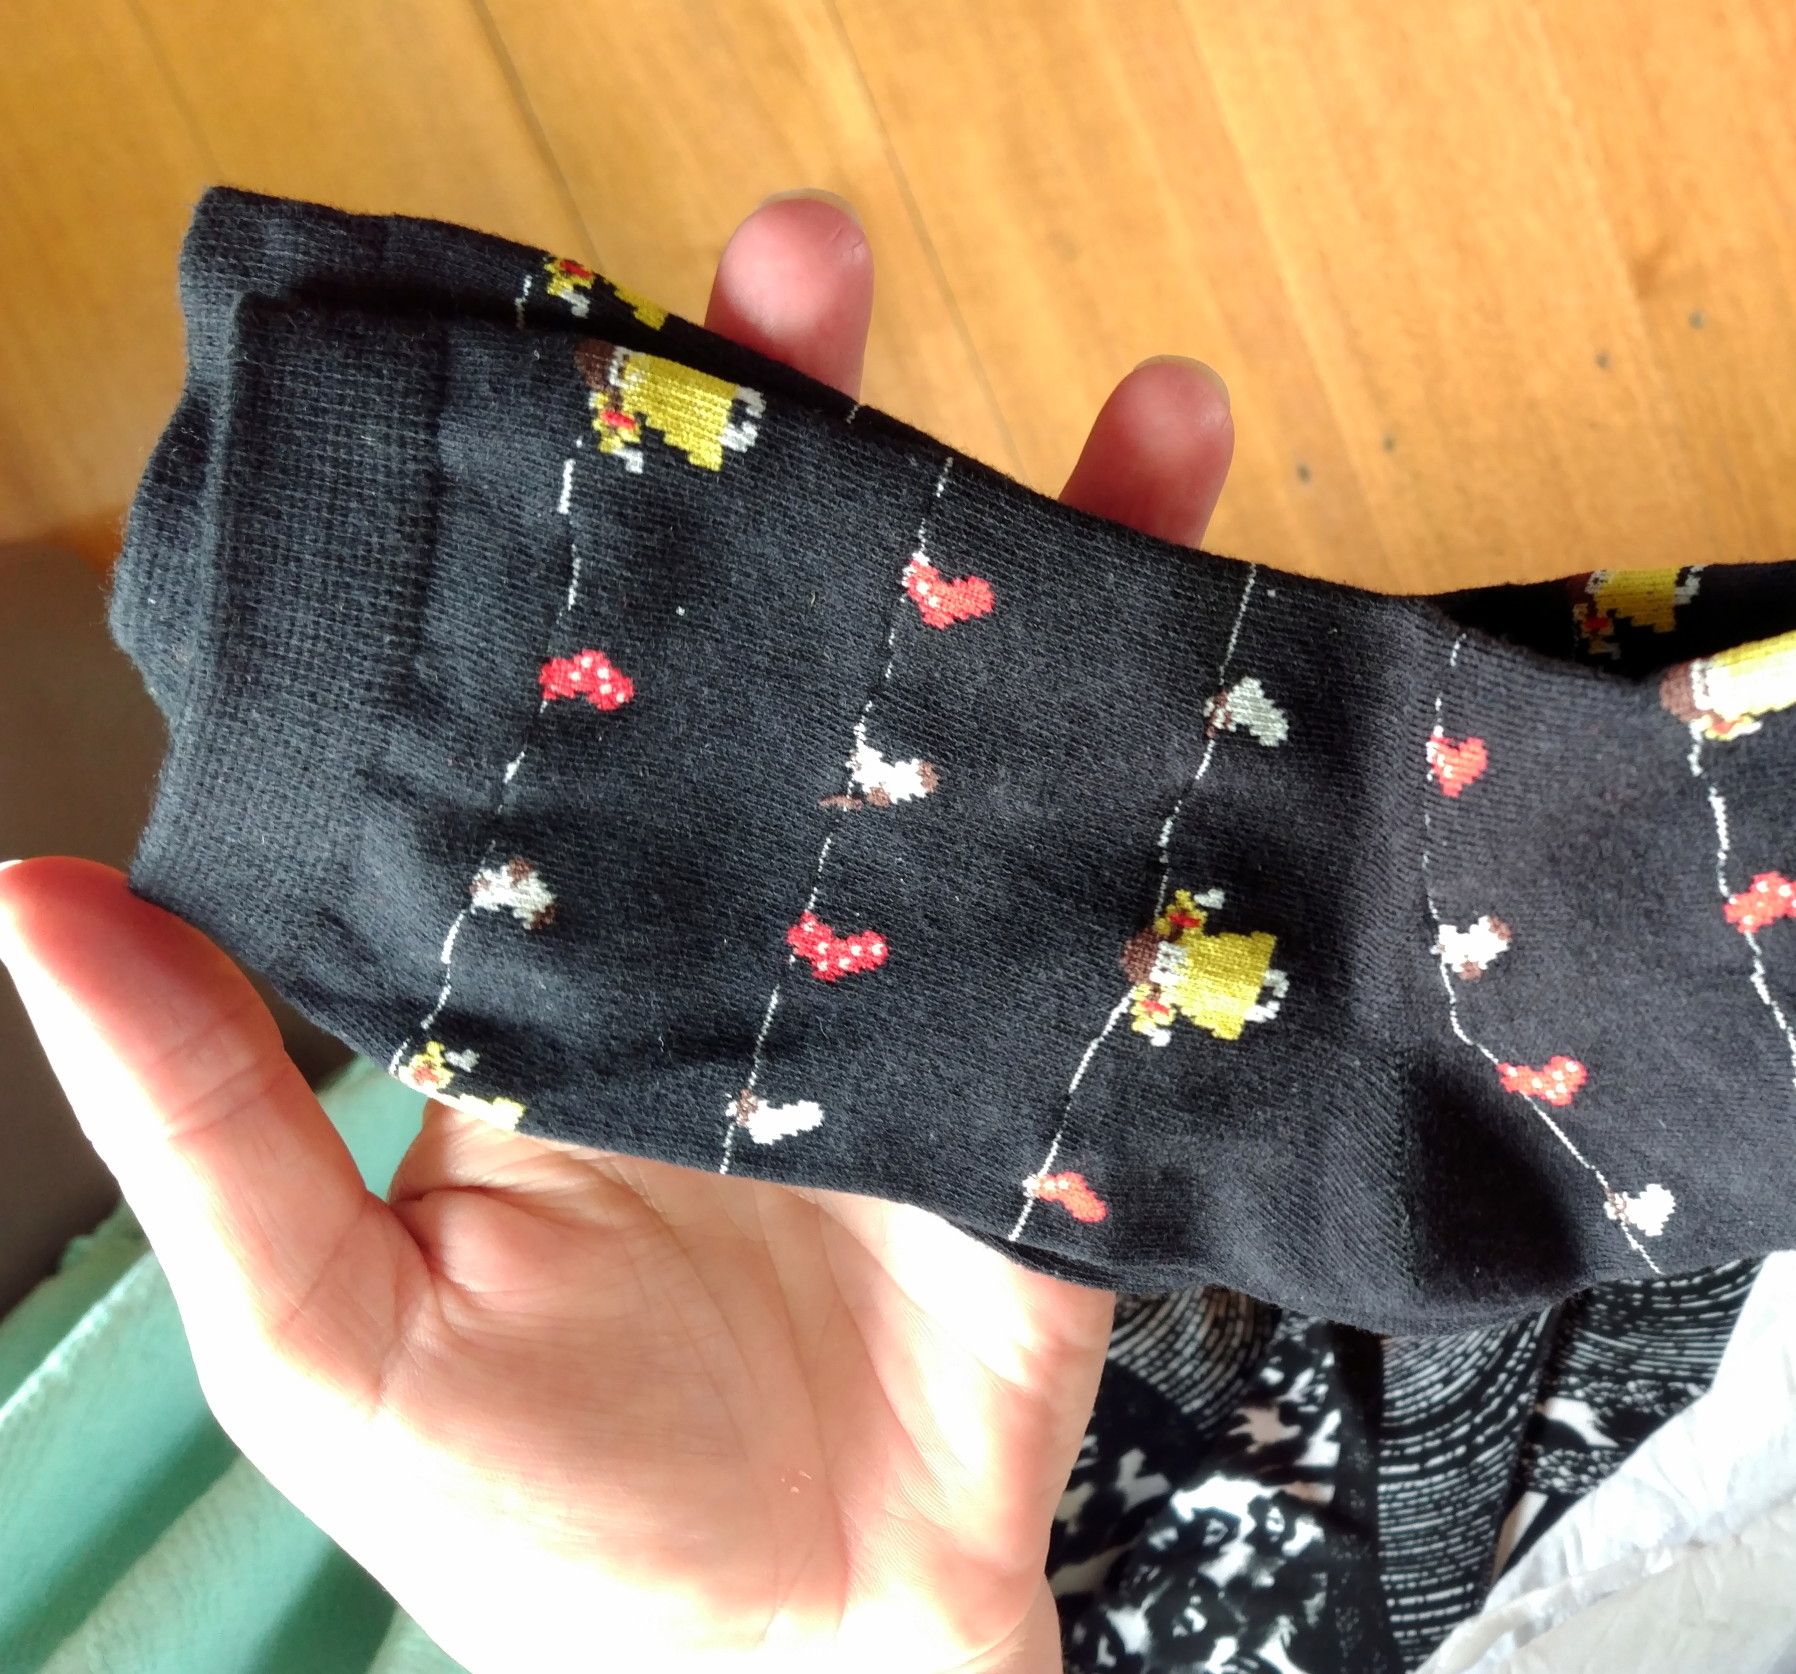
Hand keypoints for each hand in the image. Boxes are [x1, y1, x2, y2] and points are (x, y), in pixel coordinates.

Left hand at [0, 195, 1233, 1673]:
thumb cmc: (545, 1534)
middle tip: (814, 277)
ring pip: (982, 724)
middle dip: (810, 455)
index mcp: (558, 964)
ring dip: (1055, 556)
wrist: (804, 1663)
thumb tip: (33, 884)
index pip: (567, 688)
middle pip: (781, 648)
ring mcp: (916, 980)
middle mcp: (744, 932)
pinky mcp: (1060, 1061)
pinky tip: (1226, 635)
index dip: (581, 522)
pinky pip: (1122, 885)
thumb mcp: (328, 1337)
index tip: (582, 358)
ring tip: (1140, 416)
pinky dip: (1185, 766)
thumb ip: (204, 1118)